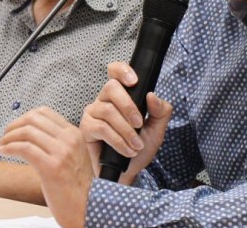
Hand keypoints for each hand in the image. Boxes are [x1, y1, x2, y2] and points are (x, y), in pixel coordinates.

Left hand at [0, 107, 91, 227]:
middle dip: (14, 125)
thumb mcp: (74, 155)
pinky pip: (25, 148)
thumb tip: (30, 134)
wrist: (87, 206)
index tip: (15, 127)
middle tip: (5, 135)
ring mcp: (61, 152)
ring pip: (27, 132)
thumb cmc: (78, 186)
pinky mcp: (51, 167)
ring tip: (2, 145)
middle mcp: (69, 139)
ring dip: (8, 137)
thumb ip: (59, 142)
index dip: (24, 117)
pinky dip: (9, 147)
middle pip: (33, 119)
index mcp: (74, 134)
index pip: (44, 113)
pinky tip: (4, 151)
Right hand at [78, 61, 173, 184]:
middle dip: (129, 106)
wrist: (126, 175)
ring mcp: (93, 113)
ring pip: (108, 110)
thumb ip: (160, 111)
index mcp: (120, 96)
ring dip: (126, 129)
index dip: (122, 70)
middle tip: (140, 123)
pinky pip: (101, 128)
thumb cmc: (138, 151)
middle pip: (111, 87)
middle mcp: (104, 100)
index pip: (115, 72)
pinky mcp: (86, 129)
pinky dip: (118, 140)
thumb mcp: (156, 130)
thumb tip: (152, 96)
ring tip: (136, 145)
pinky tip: (127, 150)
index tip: (134, 81)